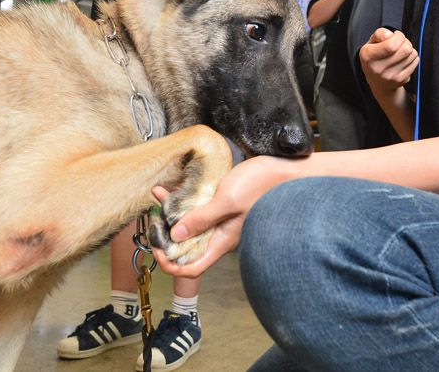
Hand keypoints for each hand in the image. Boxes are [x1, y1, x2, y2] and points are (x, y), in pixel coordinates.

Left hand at [151, 156, 291, 277]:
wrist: (284, 169)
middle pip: (185, 247)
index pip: (191, 269)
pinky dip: (182, 201)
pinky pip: (197, 211)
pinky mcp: (221, 206)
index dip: (170, 264)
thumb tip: (175, 236)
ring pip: (189, 226)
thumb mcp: (227, 200)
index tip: (157, 247)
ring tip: (159, 193)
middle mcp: (219, 236)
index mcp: (222, 242)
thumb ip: (202, 219)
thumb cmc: (262, 185)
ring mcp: (220, 221)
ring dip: (171, 213)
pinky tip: (173, 187)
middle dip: (165, 233)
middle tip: (154, 214)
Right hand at [359, 27, 418, 94]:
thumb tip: (389, 35)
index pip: (391, 45)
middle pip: (405, 49)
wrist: (377, 82)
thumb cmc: (374, 59)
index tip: (395, 35)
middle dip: (405, 41)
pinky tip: (403, 59)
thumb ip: (379, 34)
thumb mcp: (370, 43)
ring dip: (409, 49)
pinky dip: (412, 57)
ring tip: (400, 51)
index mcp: (368, 56)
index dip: (398, 36)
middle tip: (399, 42)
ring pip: (412, 54)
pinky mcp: (401, 80)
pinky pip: (416, 62)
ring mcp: (391, 76)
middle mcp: (378, 68)